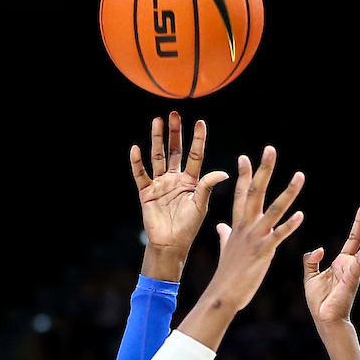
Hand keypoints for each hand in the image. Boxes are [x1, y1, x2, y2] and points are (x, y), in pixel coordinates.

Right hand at [131, 113, 228, 281]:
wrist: (170, 244)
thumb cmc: (188, 228)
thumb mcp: (200, 205)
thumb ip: (208, 186)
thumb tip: (223, 172)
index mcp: (191, 181)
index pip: (195, 155)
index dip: (198, 139)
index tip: (200, 122)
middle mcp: (175, 179)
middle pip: (175, 151)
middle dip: (175, 133)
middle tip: (174, 114)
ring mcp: (160, 184)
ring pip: (158, 157)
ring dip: (157, 140)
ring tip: (157, 121)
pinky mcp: (146, 192)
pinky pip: (140, 174)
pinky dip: (137, 162)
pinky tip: (136, 149)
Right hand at [205, 146, 303, 309]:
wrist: (222, 295)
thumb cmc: (226, 275)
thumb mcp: (225, 250)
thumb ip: (225, 235)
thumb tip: (220, 226)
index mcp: (238, 226)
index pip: (241, 194)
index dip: (244, 175)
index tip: (246, 156)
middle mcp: (246, 227)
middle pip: (255, 192)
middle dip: (264, 170)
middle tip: (270, 149)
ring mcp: (255, 238)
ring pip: (273, 210)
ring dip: (288, 192)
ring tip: (300, 176)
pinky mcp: (264, 251)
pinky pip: (278, 235)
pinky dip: (289, 225)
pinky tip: (301, 214)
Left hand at [303, 204, 359, 329]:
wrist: (324, 318)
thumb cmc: (319, 301)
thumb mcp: (310, 276)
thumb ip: (311, 260)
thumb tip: (319, 249)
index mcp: (342, 262)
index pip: (354, 238)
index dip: (359, 223)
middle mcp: (351, 264)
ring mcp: (354, 269)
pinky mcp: (353, 276)